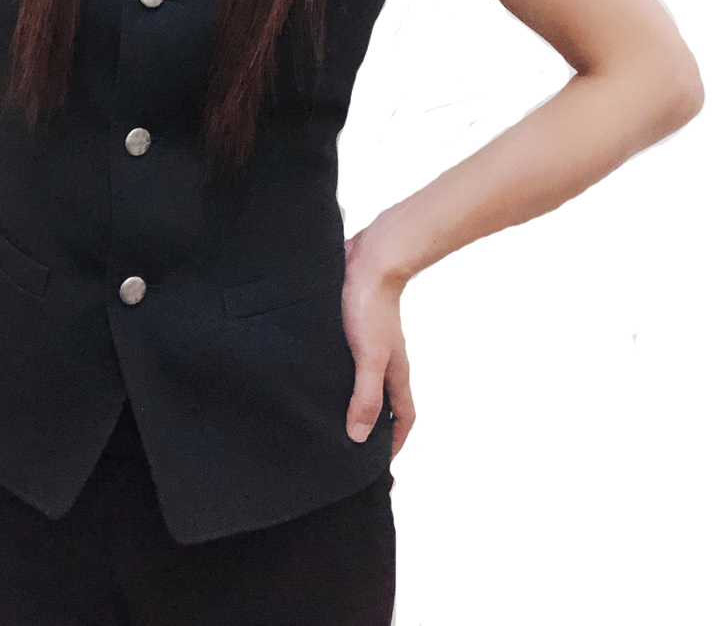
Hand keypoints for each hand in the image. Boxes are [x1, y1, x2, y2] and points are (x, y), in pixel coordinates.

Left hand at [341, 228, 416, 461]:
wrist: (370, 256)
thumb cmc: (371, 303)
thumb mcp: (368, 355)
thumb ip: (365, 395)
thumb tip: (359, 438)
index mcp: (395, 371)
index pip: (403, 416)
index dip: (395, 442)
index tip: (380, 465)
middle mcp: (385, 360)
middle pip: (384, 401)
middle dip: (373, 426)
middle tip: (350, 447)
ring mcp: (369, 342)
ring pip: (365, 379)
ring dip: (354, 398)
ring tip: (327, 415)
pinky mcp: (352, 325)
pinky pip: (348, 358)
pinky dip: (339, 372)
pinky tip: (317, 373)